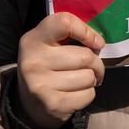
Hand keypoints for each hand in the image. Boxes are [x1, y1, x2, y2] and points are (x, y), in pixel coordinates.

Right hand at [15, 12, 105, 128]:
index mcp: (33, 40)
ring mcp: (42, 85)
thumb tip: (98, 42)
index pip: (65, 23)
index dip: (85, 31)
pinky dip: (88, 94)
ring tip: (80, 80)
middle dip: (96, 63)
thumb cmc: (47, 66)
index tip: (95, 42)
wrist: (31, 103)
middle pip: (85, 56)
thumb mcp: (48, 45)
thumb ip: (69, 35)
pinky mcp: (53, 104)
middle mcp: (34, 61)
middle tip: (91, 67)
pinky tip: (75, 93)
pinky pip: (88, 94)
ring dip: (92, 79)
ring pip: (89, 77)